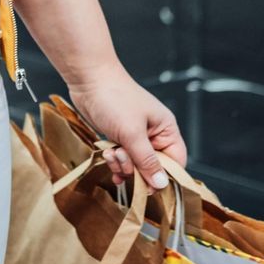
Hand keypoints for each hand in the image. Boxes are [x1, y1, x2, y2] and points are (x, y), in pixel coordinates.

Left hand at [66, 68, 187, 189]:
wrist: (88, 79)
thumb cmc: (114, 98)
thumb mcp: (132, 133)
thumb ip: (147, 161)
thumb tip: (162, 185)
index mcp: (166, 129)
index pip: (175, 162)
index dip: (164, 177)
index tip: (148, 185)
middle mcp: (154, 134)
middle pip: (153, 167)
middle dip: (136, 169)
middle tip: (121, 157)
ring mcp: (136, 136)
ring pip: (135, 165)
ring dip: (121, 164)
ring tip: (111, 151)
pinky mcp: (120, 136)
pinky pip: (122, 158)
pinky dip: (114, 160)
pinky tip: (106, 155)